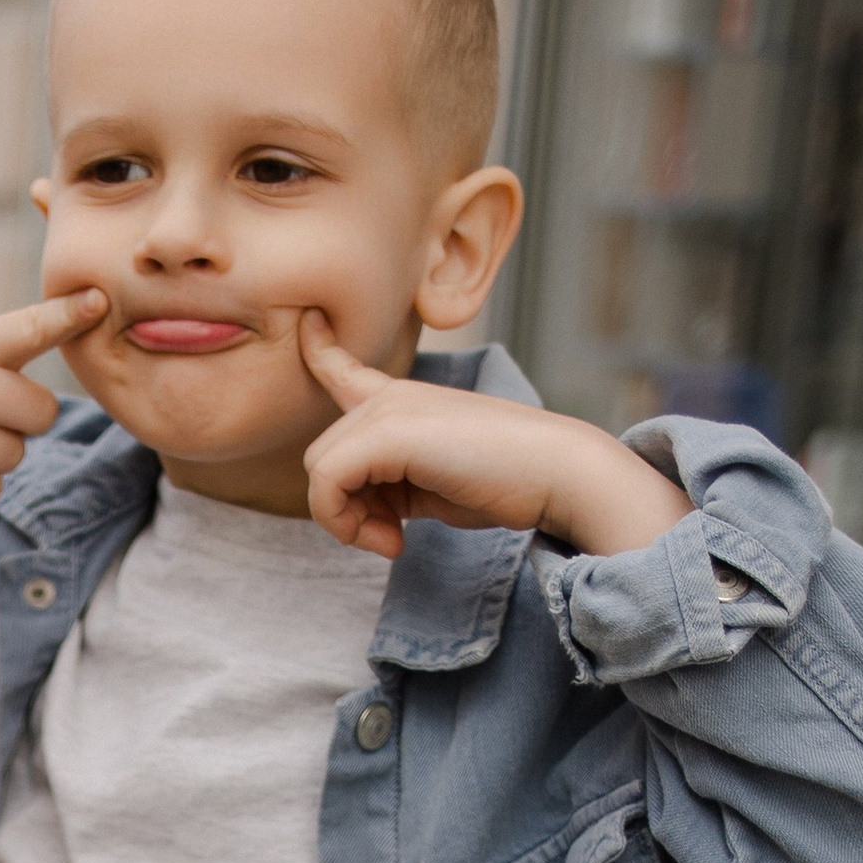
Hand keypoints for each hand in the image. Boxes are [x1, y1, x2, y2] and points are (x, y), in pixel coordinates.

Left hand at [299, 317, 689, 561]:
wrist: (554, 469)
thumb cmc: (504, 481)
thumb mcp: (431, 482)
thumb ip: (391, 486)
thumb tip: (359, 516)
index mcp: (402, 400)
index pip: (345, 369)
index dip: (319, 349)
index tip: (307, 322)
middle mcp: (390, 397)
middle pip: (321, 458)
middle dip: (343, 509)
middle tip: (391, 536)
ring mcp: (389, 409)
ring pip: (319, 472)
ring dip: (346, 521)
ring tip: (393, 540)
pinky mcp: (389, 432)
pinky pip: (327, 484)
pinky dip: (347, 525)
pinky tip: (396, 540)